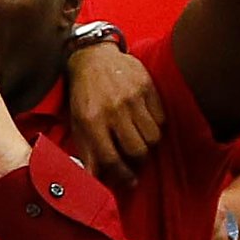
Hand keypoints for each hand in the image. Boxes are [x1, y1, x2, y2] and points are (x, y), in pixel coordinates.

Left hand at [62, 37, 168, 183]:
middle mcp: (114, 110)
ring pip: (153, 137)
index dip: (123, 176)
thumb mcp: (78, 123)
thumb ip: (87, 151)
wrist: (93, 58)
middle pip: (138, 151)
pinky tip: (145, 123)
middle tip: (136, 162)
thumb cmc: (84, 94)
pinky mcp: (147, 87)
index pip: (112, 159)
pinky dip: (156, 126)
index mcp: (92, 120)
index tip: (129, 182)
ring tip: (140, 141)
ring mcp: (133, 97)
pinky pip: (161, 118)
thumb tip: (94, 178)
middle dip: (138, 162)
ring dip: (148, 145)